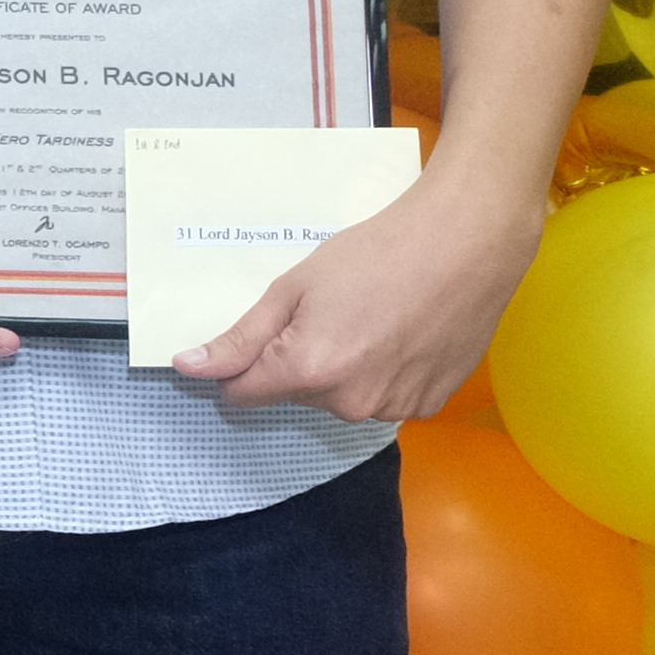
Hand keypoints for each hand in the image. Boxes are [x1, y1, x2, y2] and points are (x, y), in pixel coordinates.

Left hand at [177, 177, 533, 421]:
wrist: (466, 246)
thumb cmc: (376, 255)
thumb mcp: (294, 288)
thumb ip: (241, 338)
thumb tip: (189, 368)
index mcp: (308, 372)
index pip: (243, 395)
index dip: (237, 368)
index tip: (251, 340)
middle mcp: (350, 403)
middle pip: (295, 393)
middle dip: (297, 361)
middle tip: (326, 311)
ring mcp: (394, 408)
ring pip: (340, 398)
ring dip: (342, 370)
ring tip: (368, 319)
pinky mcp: (430, 405)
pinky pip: (384, 398)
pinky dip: (382, 374)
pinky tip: (399, 335)